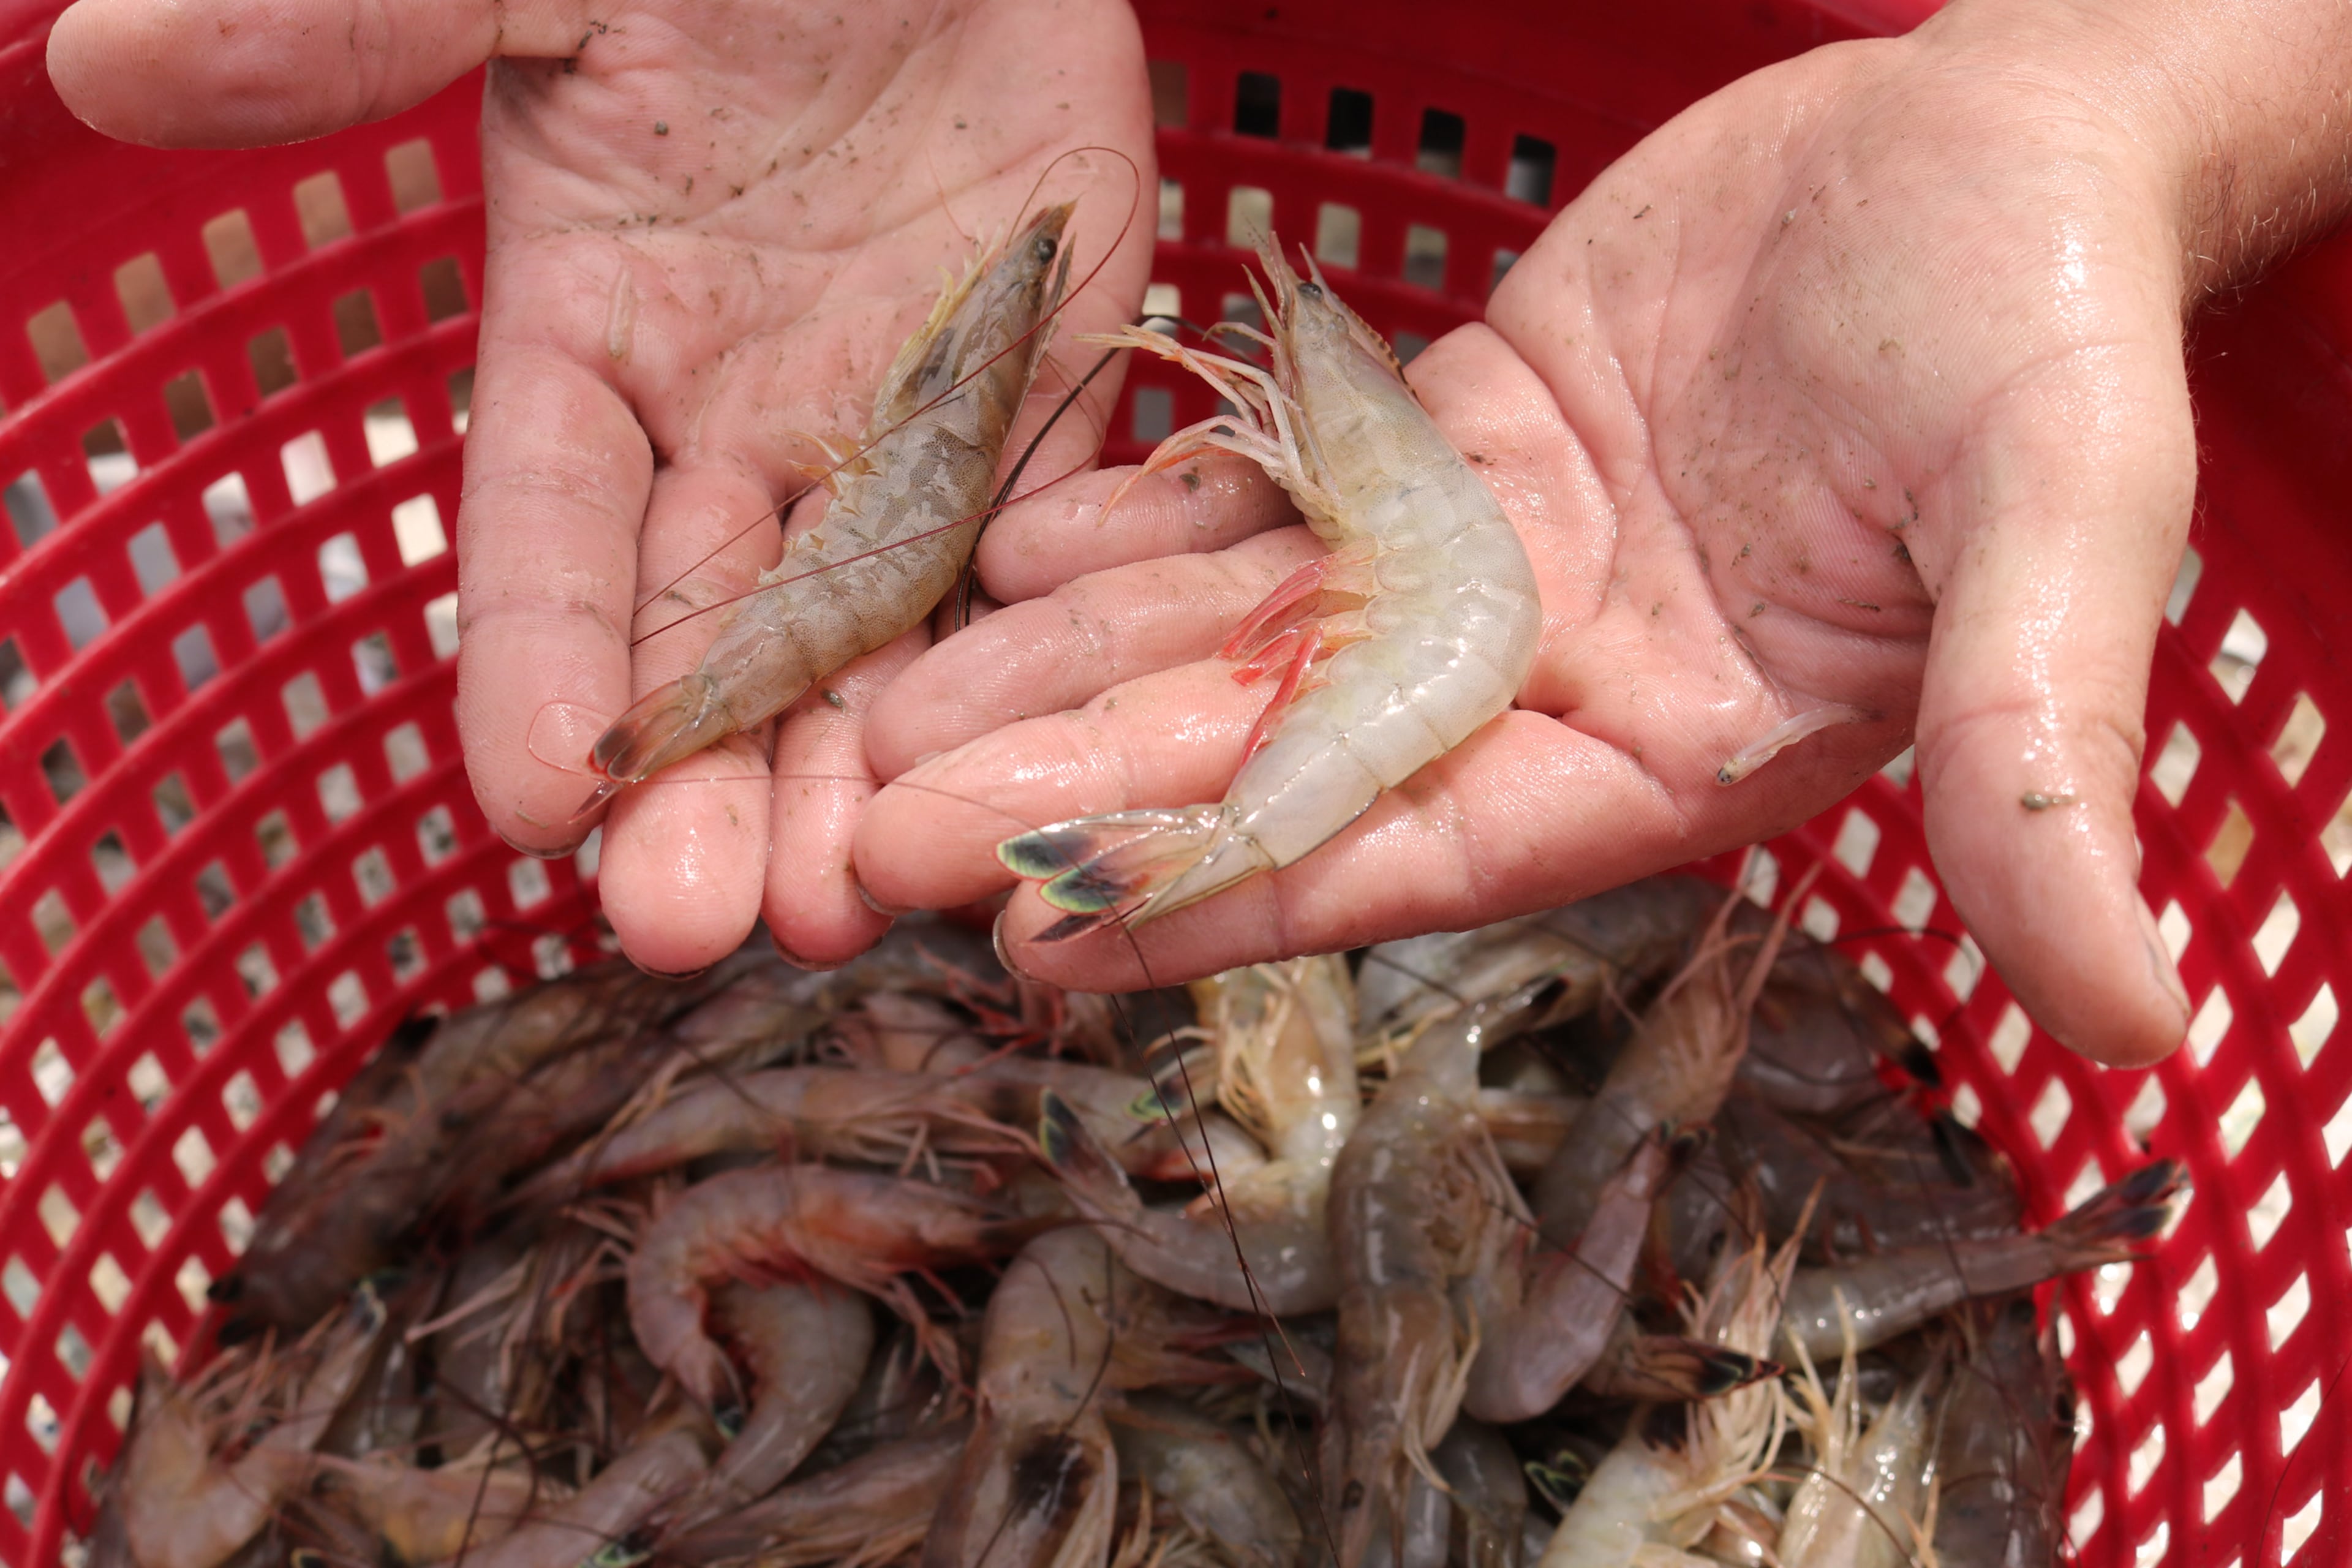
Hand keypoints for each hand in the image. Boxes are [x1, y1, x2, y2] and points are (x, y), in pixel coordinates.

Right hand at [48, 0, 1154, 975]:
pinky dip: (1035, 642)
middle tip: (692, 926)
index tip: (528, 805)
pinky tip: (1021, 748)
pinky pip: (1046, 543)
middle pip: (712, 635)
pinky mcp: (1044, 398)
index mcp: (597, 338)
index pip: (549, 536)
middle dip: (699, 785)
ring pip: (877, 636)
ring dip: (857, 772)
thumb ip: (358, 24)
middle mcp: (741, 420)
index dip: (538, 666)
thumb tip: (93, 45)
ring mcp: (899, 423)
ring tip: (851, 907)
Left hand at [854, 0, 2347, 1065]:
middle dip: (1073, 795)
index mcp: (1675, 753)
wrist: (2010, 146)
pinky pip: (1268, 503)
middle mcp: (1552, 689)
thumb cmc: (2055, 326)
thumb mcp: (2063, 529)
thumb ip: (2047, 761)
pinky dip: (1137, 526)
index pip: (1416, 852)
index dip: (1228, 894)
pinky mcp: (1451, 455)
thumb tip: (2145, 1020)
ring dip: (1058, 674)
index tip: (1039, 938)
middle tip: (858, 839)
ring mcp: (1488, 573)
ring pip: (1237, 638)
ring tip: (868, 716)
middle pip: (1275, 759)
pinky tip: (993, 556)